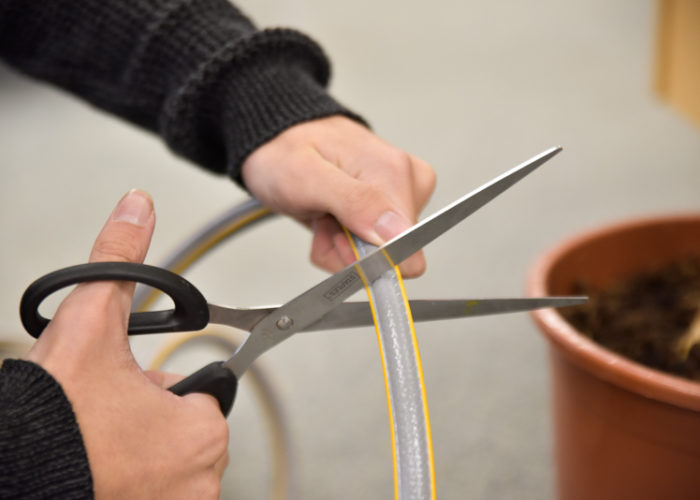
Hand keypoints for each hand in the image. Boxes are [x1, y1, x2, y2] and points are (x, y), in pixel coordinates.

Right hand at [25, 190, 228, 499]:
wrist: (7, 475)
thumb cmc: (50, 418)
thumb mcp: (88, 324)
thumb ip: (119, 261)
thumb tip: (138, 208)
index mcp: (202, 430)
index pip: (201, 390)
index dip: (159, 386)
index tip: (126, 393)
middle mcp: (202, 480)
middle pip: (185, 427)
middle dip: (151, 417)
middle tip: (105, 420)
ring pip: (168, 461)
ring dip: (140, 450)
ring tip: (97, 445)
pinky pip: (156, 490)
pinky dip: (133, 480)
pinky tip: (100, 470)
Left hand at [241, 116, 435, 277]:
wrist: (277, 141)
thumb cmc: (286, 151)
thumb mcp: (307, 176)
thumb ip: (355, 203)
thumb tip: (396, 231)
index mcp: (395, 172)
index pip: (405, 246)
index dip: (365, 255)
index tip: (338, 234)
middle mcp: (405, 182)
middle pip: (388, 255)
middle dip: (346, 249)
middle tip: (322, 219)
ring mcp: (397, 196)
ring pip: (374, 257)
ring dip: (338, 245)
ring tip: (321, 213)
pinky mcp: (387, 209)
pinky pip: (365, 250)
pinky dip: (338, 242)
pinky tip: (327, 217)